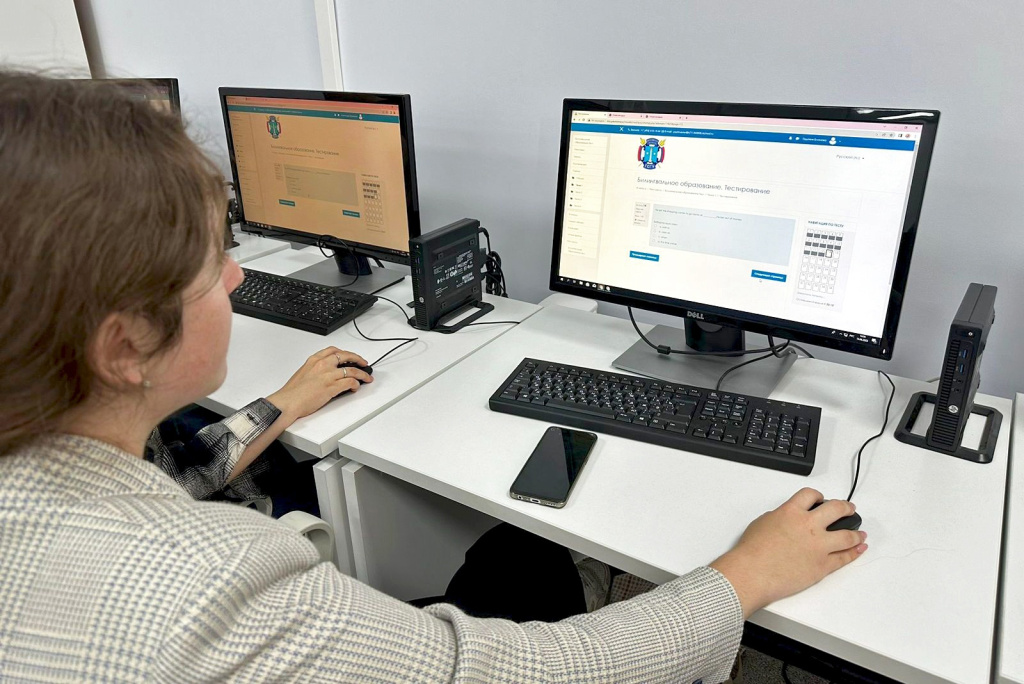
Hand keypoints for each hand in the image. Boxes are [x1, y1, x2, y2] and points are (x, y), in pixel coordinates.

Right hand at [266, 347, 372, 422]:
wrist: (288, 402)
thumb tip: (325, 374)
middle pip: (346, 356)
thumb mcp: (303, 373)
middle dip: (358, 359)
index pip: (333, 350)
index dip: (345, 353)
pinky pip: (350, 382)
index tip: (350, 356)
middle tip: (364, 363)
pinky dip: (356, 385)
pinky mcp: (332, 387)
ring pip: (352, 370)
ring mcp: (328, 375)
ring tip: (367, 378)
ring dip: (362, 374)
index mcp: (314, 360)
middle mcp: (323, 365)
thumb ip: (315, 370)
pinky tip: (355, 387)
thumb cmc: (292, 392)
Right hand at [709, 488, 866, 617]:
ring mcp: (819, 546)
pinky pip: (844, 558)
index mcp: (791, 512)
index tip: (821, 499)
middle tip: (849, 509)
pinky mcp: (823, 566)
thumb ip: (779, 517)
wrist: (753, 573)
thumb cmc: (752, 551)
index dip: (818, 496)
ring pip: (847, 535)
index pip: (811, 495)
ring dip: (856, 533)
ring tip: (860, 533)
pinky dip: (855, 552)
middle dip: (845, 508)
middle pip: (836, 509)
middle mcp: (809, 526)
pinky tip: (859, 548)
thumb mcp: (762, 522)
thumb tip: (787, 520)